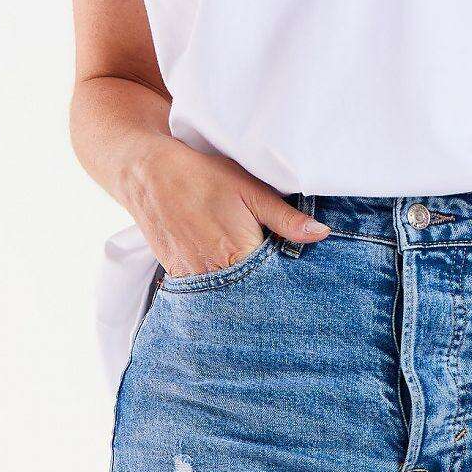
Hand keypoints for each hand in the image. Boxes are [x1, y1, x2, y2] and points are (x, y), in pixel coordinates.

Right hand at [123, 139, 330, 277]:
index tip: (296, 273)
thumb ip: (286, 218)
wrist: (150, 175)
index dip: (287, 277)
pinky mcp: (177, 276)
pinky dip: (219, 287)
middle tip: (277, 276)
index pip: (274, 280)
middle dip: (266, 287)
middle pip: (251, 292)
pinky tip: (228, 275)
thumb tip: (322, 235)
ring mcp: (193, 279)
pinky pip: (205, 292)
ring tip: (252, 274)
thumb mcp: (251, 190)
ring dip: (242, 288)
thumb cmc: (204, 177)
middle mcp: (215, 274)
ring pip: (228, 295)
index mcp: (239, 253)